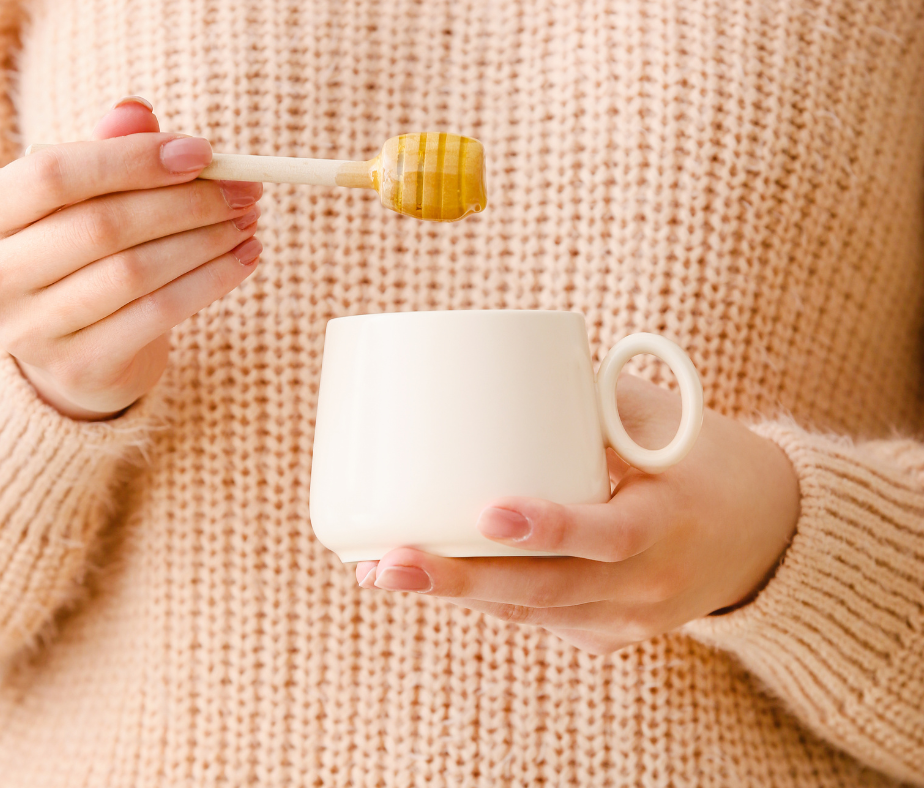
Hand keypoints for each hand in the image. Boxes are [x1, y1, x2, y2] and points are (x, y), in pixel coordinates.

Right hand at [0, 96, 262, 419]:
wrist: (79, 356)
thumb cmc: (81, 260)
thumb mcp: (83, 204)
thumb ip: (105, 155)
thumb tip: (136, 111)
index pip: (54, 174)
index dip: (132, 159)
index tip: (203, 153)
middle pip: (104, 225)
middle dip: (187, 203)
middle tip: (244, 191)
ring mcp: (33, 328)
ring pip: (137, 271)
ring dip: (207, 242)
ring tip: (248, 222)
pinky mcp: (80, 365)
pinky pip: (159, 313)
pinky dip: (211, 282)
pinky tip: (244, 260)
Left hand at [355, 373, 801, 654]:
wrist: (765, 538)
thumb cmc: (702, 461)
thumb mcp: (667, 421)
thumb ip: (595, 400)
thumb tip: (504, 373)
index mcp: (669, 521)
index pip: (608, 535)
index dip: (549, 527)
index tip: (487, 512)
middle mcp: (649, 584)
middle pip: (547, 593)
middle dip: (461, 581)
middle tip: (388, 563)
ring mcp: (630, 620)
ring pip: (531, 613)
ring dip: (457, 594)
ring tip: (381, 571)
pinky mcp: (610, 635)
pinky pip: (541, 619)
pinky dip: (489, 597)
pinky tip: (436, 576)